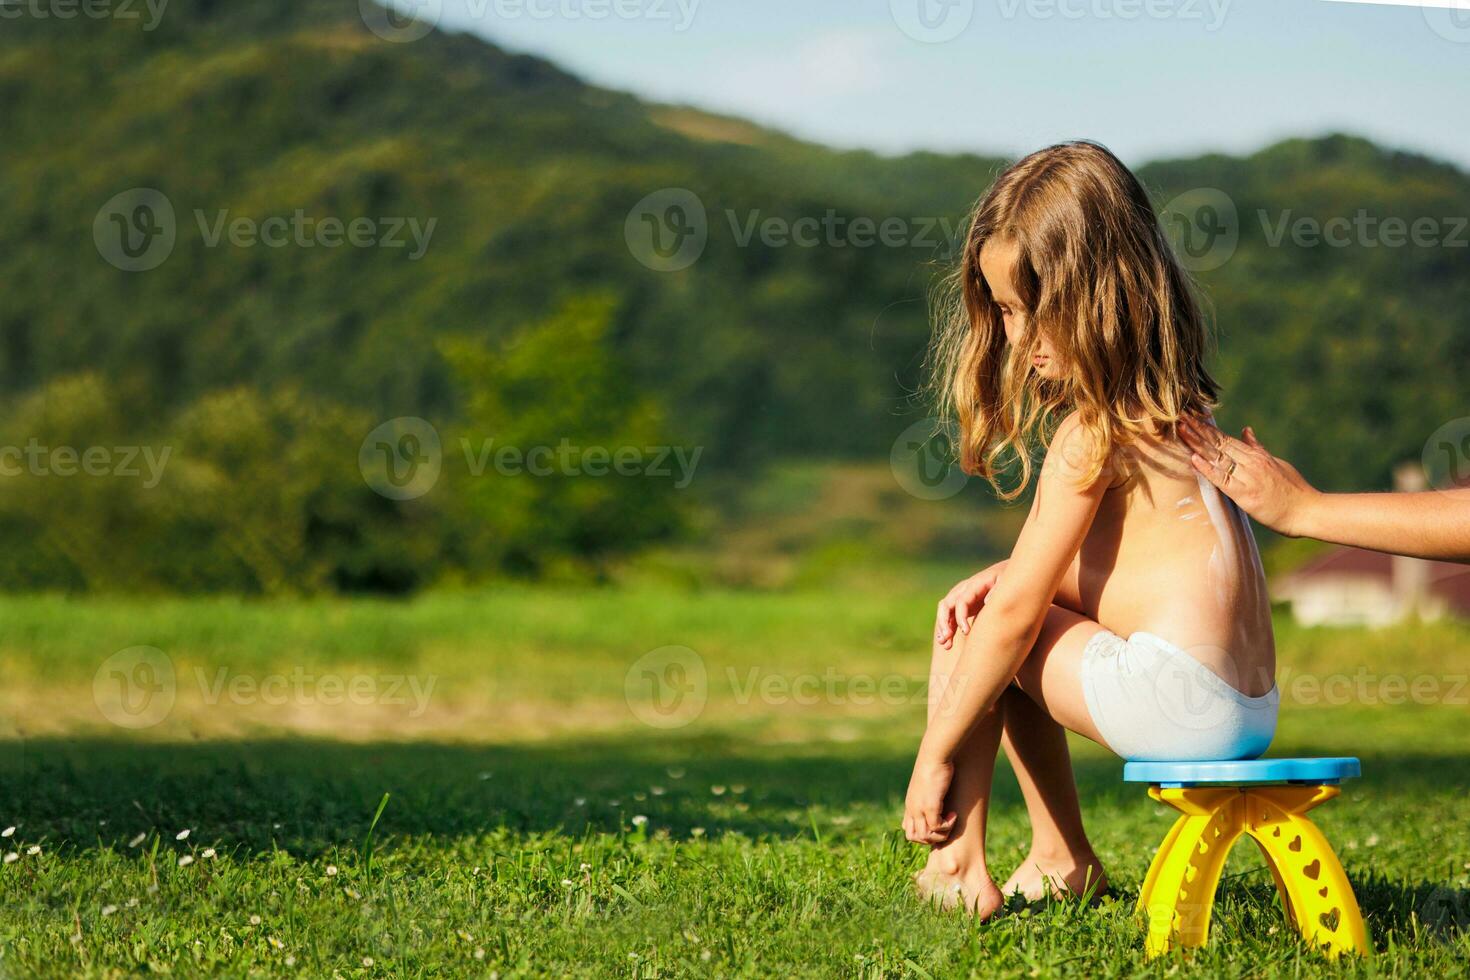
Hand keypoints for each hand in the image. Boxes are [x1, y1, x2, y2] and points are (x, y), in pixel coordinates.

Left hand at [902, 751, 956, 844]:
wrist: (935, 754)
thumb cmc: (935, 765)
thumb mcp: (929, 783)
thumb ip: (930, 794)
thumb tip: (940, 798)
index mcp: (911, 803)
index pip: (908, 830)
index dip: (923, 833)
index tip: (937, 823)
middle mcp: (912, 808)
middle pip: (913, 837)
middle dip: (930, 838)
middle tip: (943, 827)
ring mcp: (919, 808)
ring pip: (925, 836)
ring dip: (940, 834)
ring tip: (951, 821)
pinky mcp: (929, 805)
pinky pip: (936, 827)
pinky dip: (947, 825)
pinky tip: (954, 814)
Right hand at [934, 561, 1007, 648]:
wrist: (1011, 574)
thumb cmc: (1010, 579)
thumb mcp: (1006, 581)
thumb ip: (997, 590)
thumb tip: (987, 601)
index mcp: (974, 584)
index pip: (961, 600)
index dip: (961, 617)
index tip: (966, 632)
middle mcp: (964, 590)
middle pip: (946, 605)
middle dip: (944, 622)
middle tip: (947, 639)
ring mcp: (963, 598)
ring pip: (946, 612)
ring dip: (943, 628)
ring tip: (945, 645)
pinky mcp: (965, 606)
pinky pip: (951, 618)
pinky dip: (948, 629)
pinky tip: (947, 644)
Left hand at [1178, 417, 1318, 535]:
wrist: (1308, 511)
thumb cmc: (1293, 491)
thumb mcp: (1276, 463)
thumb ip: (1258, 448)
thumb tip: (1246, 430)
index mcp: (1256, 456)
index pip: (1226, 438)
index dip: (1206, 427)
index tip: (1191, 417)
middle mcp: (1251, 463)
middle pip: (1218, 443)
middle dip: (1197, 429)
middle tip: (1179, 415)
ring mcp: (1248, 477)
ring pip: (1217, 456)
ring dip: (1197, 442)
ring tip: (1181, 429)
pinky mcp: (1245, 494)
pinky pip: (1222, 479)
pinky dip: (1207, 469)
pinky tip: (1193, 459)